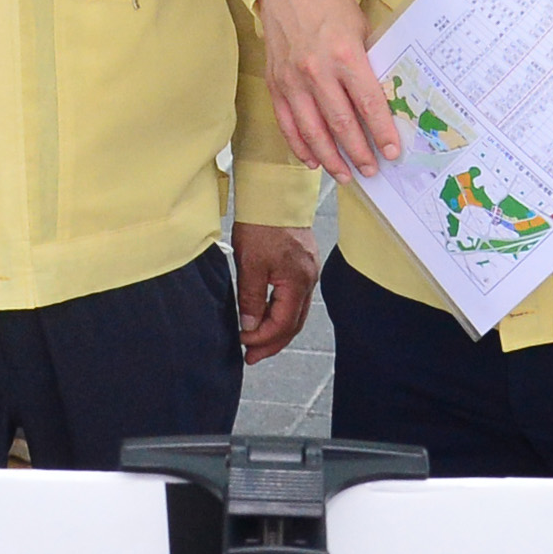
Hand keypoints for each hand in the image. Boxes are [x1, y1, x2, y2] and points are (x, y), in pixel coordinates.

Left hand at [235, 222, 317, 363]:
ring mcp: (309, 273)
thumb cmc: (261, 225)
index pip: (283, 323)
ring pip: (296, 313)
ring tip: (257, 343)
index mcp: (297, 281)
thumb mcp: (250, 264)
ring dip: (277, 330)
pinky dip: (281, 313)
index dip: (263, 339)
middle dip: (272, 343)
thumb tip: (250, 327)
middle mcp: (309, 280)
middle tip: (251, 357)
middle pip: (294, 323)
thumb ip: (251, 298)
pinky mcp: (303, 266)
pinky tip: (267, 317)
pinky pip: (295, 299)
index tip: (243, 345)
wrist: (274, 196)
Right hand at [256, 0, 395, 184]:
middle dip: (359, 153)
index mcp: (345, 55)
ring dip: (330, 158)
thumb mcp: (360, 29)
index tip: (392, 153)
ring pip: (312, 131)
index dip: (381, 133)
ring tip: (345, 175)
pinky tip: (312, 160)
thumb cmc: (330, 4)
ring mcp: (292, 80)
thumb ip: (368, 64)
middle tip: (371, 171)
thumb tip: (384, 101)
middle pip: (341, 124)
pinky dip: (299, 146)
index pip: (368, 105)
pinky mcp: (275, 84)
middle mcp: (317, 71)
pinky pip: (287, 124)